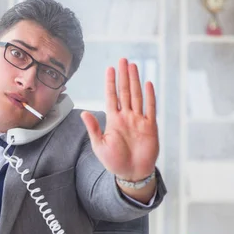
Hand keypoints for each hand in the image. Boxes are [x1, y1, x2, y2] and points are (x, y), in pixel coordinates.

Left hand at [80, 58, 158, 181]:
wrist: (131, 173)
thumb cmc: (114, 161)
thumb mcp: (99, 145)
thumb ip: (93, 128)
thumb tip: (83, 112)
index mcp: (113, 120)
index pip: (111, 96)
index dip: (110, 82)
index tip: (110, 68)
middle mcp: (126, 117)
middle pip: (125, 91)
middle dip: (123, 76)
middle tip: (123, 60)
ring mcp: (139, 120)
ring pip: (137, 95)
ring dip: (135, 81)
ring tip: (133, 66)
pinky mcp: (150, 126)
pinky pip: (150, 108)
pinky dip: (150, 96)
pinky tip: (148, 84)